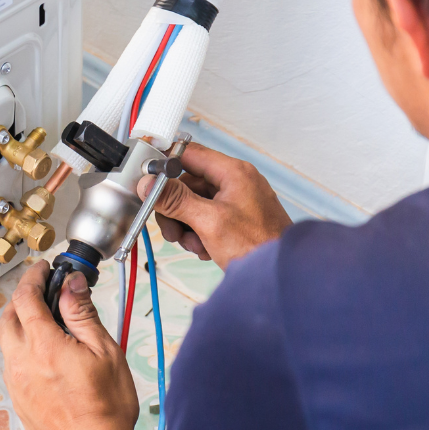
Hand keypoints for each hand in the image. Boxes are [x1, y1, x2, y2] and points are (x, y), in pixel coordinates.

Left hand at [0, 261, 140, 429]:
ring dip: (22, 323)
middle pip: (8, 316)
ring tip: (48, 322)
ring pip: (8, 341)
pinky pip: (13, 362)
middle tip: (43, 291)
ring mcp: (16, 382)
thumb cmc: (104, 412)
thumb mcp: (105, 352)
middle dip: (22, 298)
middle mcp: (22, 361)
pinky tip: (47, 354)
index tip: (44, 269)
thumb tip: (71, 285)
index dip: (33, 277)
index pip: (26, 297)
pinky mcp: (18, 399)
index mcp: (43, 345)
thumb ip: (83, 315)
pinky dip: (24, 348)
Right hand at [146, 142, 290, 269]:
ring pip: (193, 204)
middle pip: (187, 184)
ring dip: (186, 226)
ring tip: (194, 244)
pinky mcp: (235, 218)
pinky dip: (198, 233)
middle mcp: (235, 182)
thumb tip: (149, 184)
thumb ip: (176, 200)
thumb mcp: (209, 221)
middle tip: (173, 230)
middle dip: (175, 209)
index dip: (165, 166)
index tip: (149, 182)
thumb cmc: (258, 247)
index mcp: (233, 172)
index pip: (189, 154)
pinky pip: (205, 218)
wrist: (279, 275)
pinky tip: (205, 248)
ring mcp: (236, 201)